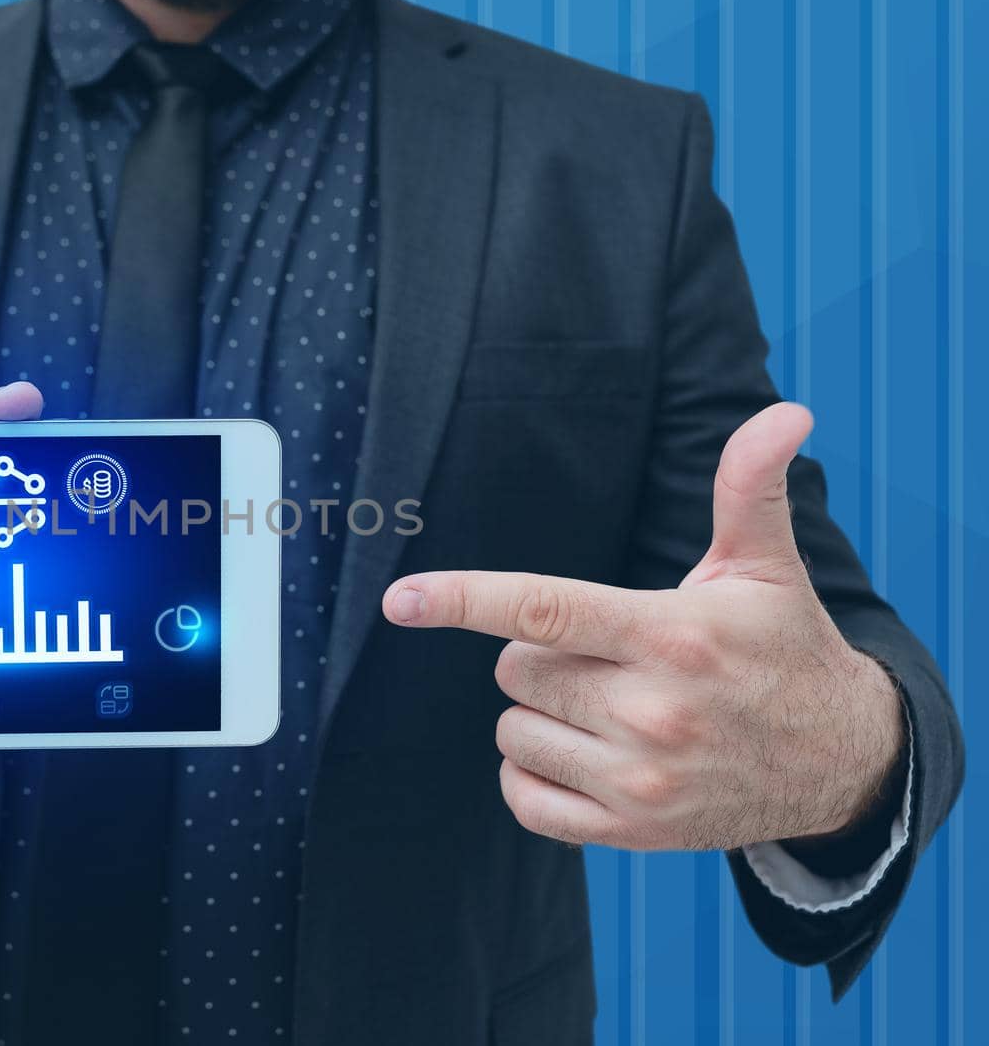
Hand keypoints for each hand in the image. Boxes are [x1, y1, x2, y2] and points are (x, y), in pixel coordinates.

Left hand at [383, 403, 904, 850]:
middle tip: (603, 655)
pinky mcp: (633, 832)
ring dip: (538, 715)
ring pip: (512, 731)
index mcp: (672, 633)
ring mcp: (641, 778)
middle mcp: (653, 710)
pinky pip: (524, 799)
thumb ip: (751, 486)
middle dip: (539, 654)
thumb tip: (786, 411)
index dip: (463, 598)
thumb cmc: (784, 649)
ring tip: (604, 706)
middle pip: (515, 667)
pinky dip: (532, 775)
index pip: (544, 607)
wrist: (843, 764)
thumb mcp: (766, 567)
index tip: (400, 598)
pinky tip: (581, 755)